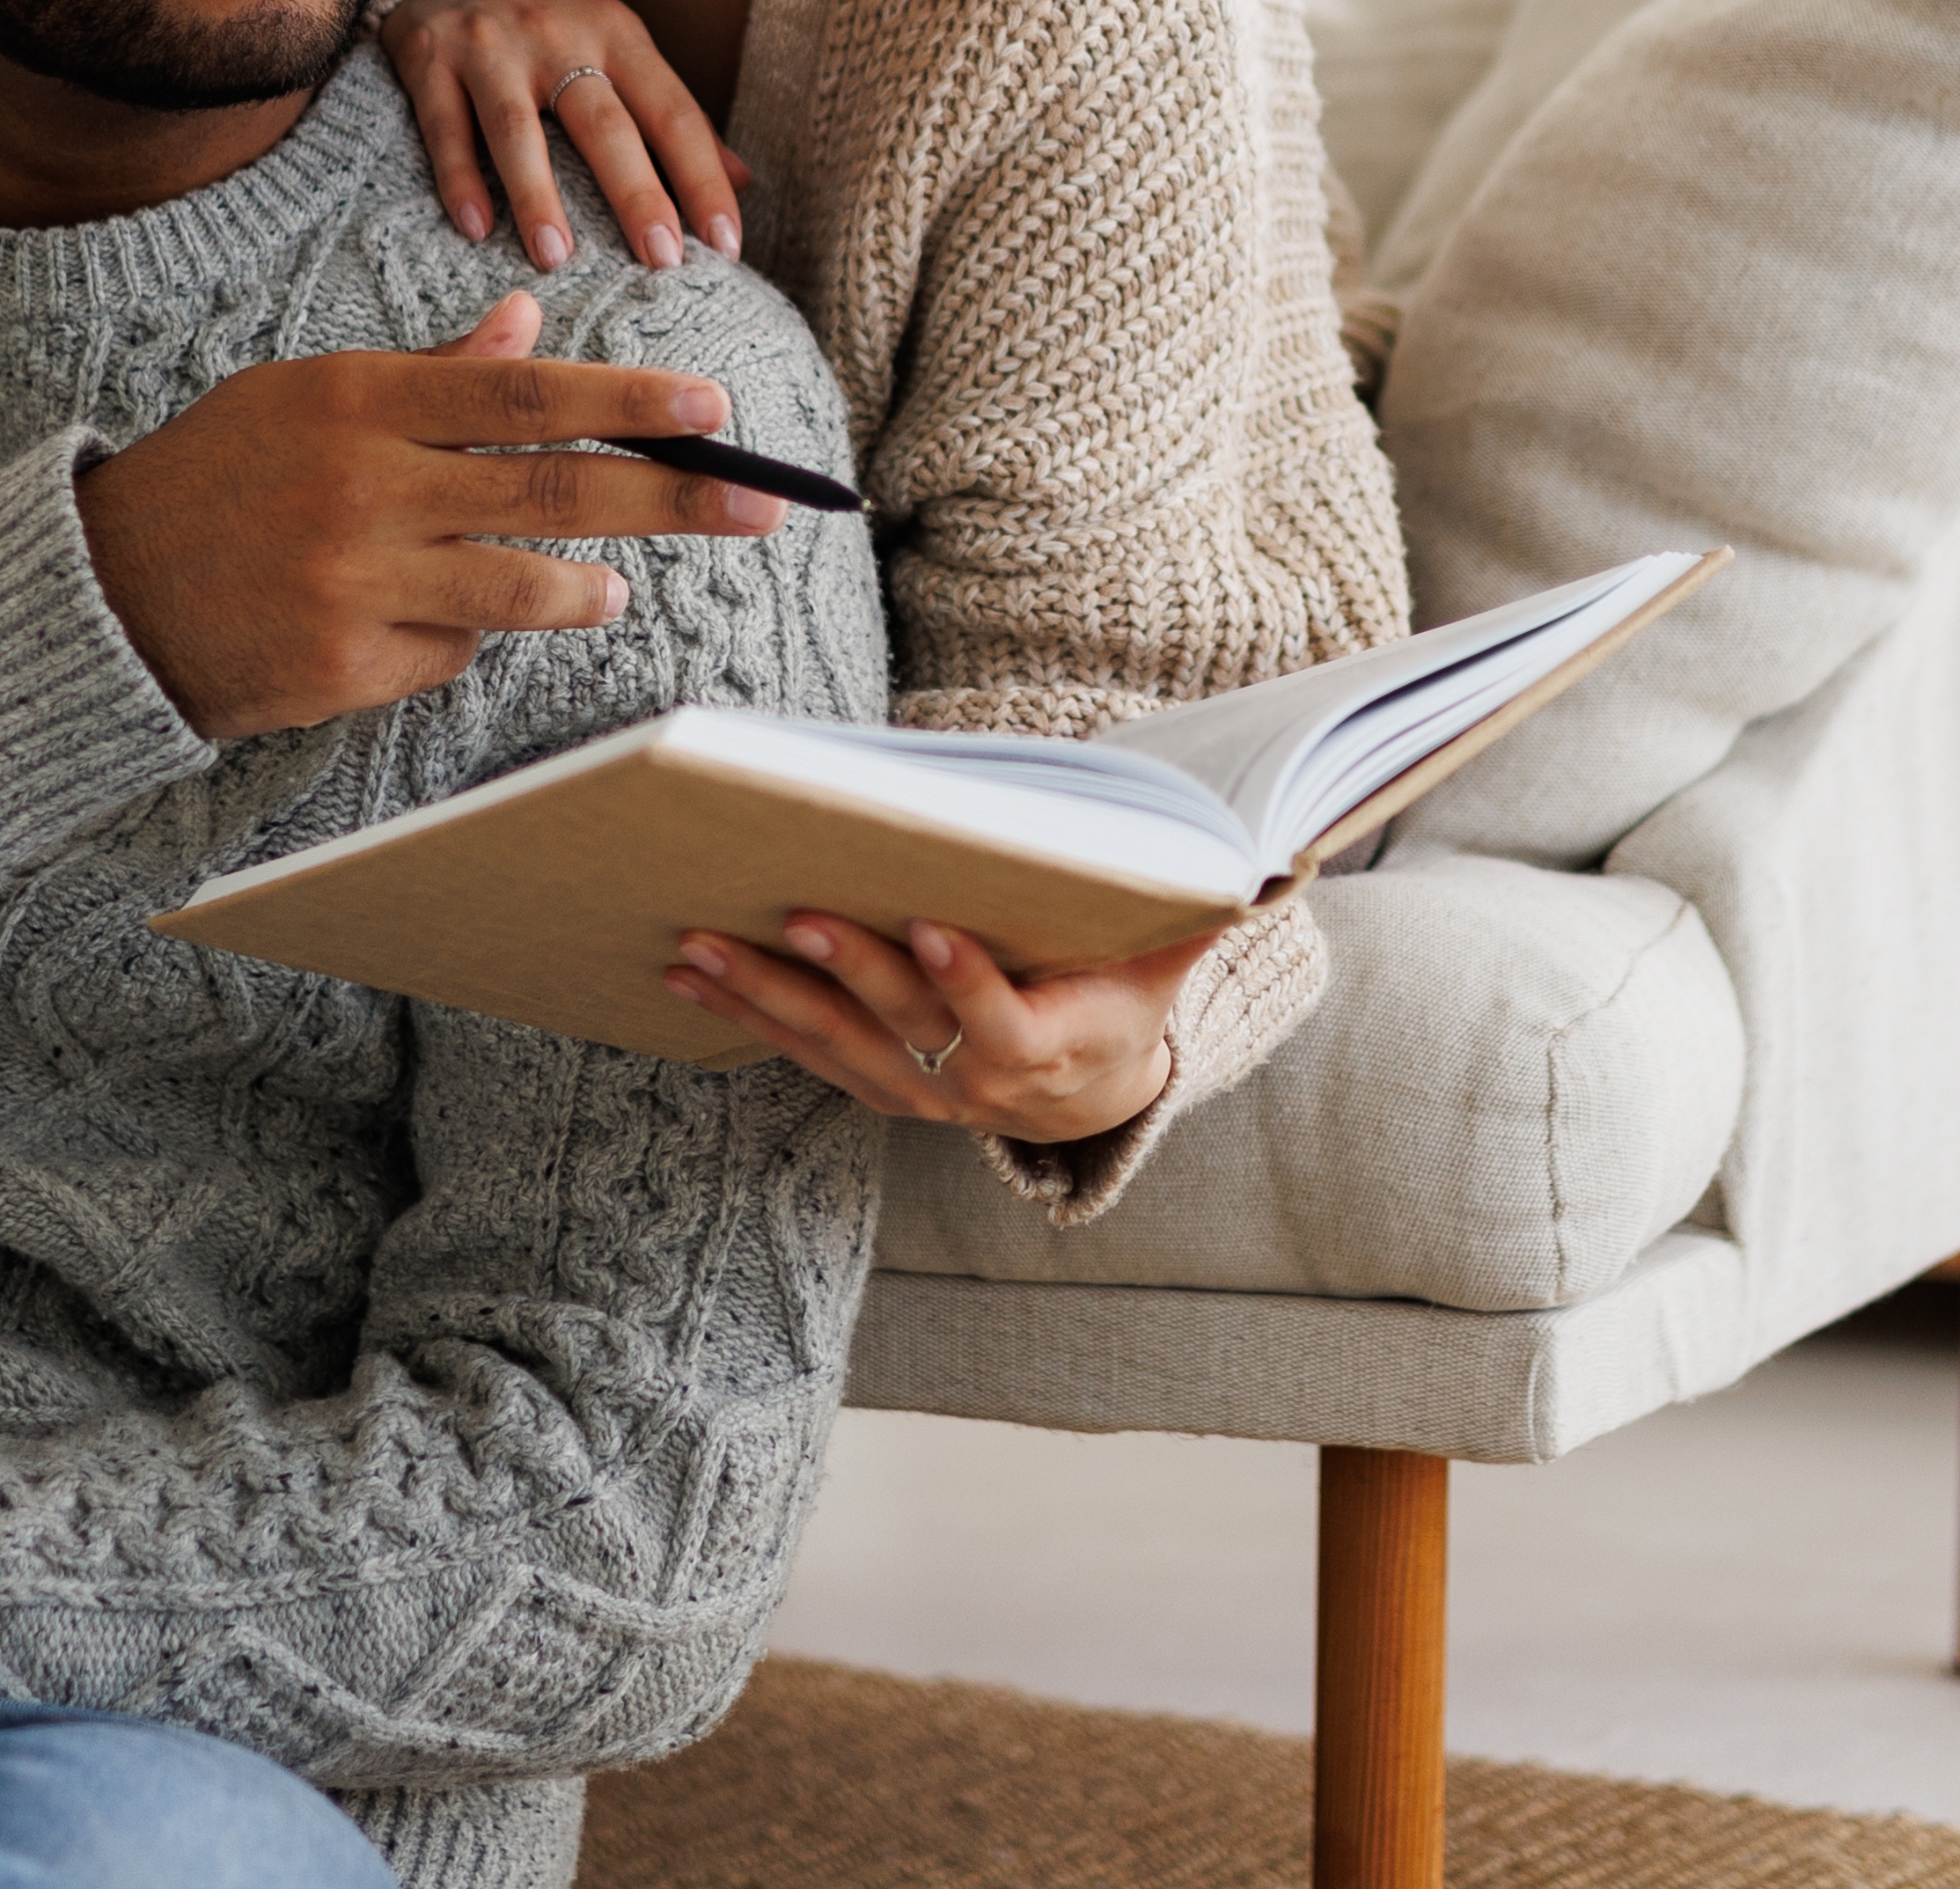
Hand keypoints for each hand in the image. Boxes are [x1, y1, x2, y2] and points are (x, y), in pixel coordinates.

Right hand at [76, 291, 786, 741]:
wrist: (106, 596)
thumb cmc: (224, 477)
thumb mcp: (310, 395)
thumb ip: (428, 368)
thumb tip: (530, 317)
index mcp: (360, 400)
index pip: (525, 394)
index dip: (628, 404)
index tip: (712, 409)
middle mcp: (364, 489)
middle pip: (553, 492)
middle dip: (673, 500)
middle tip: (761, 506)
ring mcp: (357, 584)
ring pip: (523, 589)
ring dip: (589, 589)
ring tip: (613, 589)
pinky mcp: (348, 667)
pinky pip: (453, 650)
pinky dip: (463, 633)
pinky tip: (420, 618)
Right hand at [383, 0, 749, 272]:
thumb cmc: (554, 18)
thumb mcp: (620, 45)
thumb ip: (673, 113)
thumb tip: (743, 182)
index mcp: (618, 36)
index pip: (673, 114)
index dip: (703, 179)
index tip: (726, 245)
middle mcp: (559, 37)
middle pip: (605, 125)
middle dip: (637, 194)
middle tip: (661, 261)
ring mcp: (492, 48)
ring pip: (518, 129)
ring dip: (538, 196)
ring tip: (556, 259)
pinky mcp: (430, 60)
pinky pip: (446, 128)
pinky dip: (460, 179)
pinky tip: (476, 229)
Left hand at [667, 913, 1201, 1144]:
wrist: (1087, 1097)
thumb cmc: (1123, 998)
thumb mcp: (1168, 962)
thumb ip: (1198, 913)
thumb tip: (1272, 861)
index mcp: (1048, 1051)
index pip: (1004, 1026)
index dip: (968, 982)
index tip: (931, 928)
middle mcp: (971, 1085)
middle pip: (901, 1027)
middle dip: (846, 971)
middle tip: (794, 914)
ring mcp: (915, 1089)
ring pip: (831, 1044)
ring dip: (763, 995)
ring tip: (697, 944)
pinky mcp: (872, 1082)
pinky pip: (800, 1051)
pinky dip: (743, 1013)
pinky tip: (687, 973)